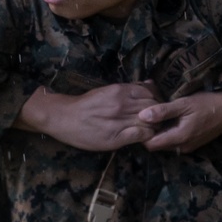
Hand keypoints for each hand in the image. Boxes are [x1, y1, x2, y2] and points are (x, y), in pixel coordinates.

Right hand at [16, 82, 161, 150]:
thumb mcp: (107, 91)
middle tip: (156, 120)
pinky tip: (143, 137)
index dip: (156, 101)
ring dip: (154, 126)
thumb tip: (149, 83)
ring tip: (150, 129)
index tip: (154, 108)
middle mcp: (122, 104)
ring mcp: (120, 121)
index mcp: (120, 90)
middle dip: (158, 114)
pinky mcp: (117, 137)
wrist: (64, 118)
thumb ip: (129, 88)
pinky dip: (147, 136)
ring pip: (150, 121)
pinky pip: (141, 135)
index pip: (150, 93)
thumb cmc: (85, 105)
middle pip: (153, 107)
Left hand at [137, 74, 221, 152]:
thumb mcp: (184, 104)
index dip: (142, 133)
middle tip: (145, 115)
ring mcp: (190, 146)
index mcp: (179, 138)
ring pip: (167, 142)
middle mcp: (183, 147)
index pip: (151, 145)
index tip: (138, 119)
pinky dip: (170, 131)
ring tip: (156, 114)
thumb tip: (141, 115)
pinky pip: (176, 140)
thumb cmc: (209, 103)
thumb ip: (163, 111)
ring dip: (160, 131)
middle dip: (150, 132)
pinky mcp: (195, 142)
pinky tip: (171, 117)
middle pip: (158, 144)